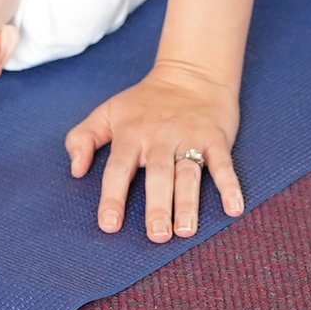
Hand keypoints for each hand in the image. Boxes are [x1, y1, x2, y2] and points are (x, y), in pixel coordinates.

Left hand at [65, 62, 244, 240]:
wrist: (191, 73)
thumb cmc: (144, 101)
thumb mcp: (108, 112)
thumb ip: (83, 138)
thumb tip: (76, 170)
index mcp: (131, 134)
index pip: (119, 169)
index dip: (113, 197)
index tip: (110, 225)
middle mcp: (159, 138)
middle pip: (158, 175)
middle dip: (157, 206)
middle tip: (157, 235)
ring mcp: (189, 138)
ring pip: (188, 173)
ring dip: (188, 203)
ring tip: (186, 230)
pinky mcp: (215, 138)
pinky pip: (223, 163)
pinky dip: (230, 185)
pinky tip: (234, 208)